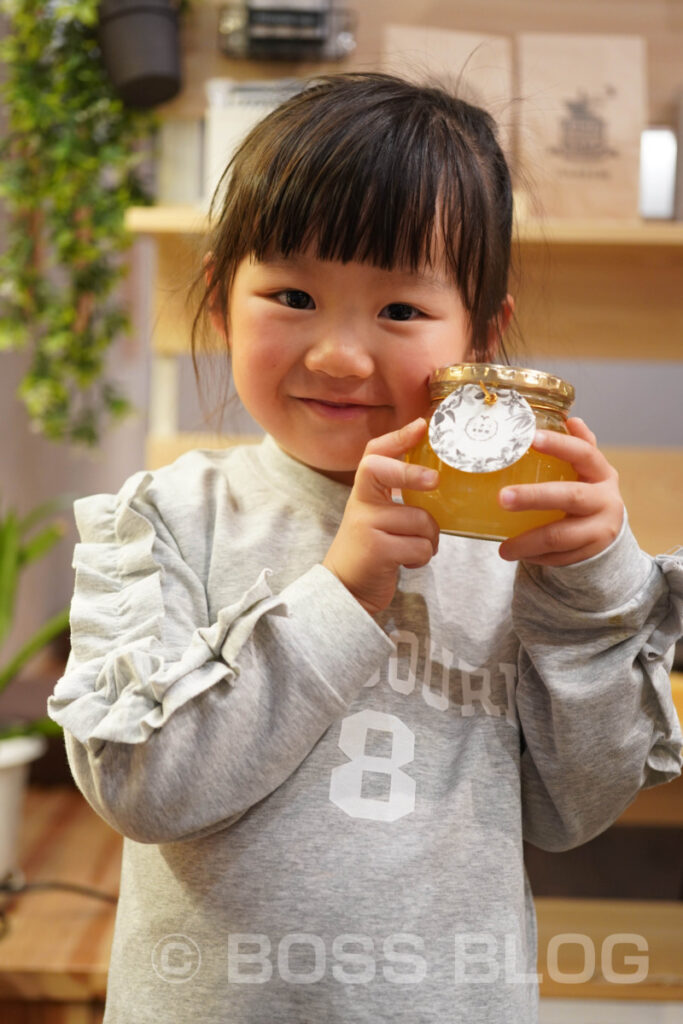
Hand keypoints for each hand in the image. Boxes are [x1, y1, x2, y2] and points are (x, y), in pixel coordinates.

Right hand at [323, 418, 439, 614]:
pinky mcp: (377, 551)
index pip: (374, 455)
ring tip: (413, 548)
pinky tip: (407, 562)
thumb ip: (396, 499)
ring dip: (428, 539)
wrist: (346, 592)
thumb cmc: (371, 551)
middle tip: (434, 482)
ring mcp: (367, 526)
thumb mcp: (377, 519)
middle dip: (411, 474)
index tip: (421, 425)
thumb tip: (438, 481)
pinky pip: (421, 546)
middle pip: (384, 471)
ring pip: (421, 520)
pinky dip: (422, 557)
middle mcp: (361, 505)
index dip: (397, 438)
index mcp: (364, 493)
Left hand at [497, 417, 623, 566]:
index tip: (531, 438)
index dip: (559, 445)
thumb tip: (572, 419)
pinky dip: (535, 557)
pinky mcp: (591, 554)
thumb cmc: (587, 492)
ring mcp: (601, 530)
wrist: (608, 533)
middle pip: (569, 496)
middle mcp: (606, 500)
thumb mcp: (587, 470)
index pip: (584, 454)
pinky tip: (518, 554)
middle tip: (501, 498)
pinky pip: (559, 558)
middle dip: (533, 497)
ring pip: (560, 536)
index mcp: (602, 473)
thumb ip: (579, 446)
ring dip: (527, 542)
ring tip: (503, 548)